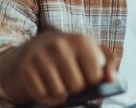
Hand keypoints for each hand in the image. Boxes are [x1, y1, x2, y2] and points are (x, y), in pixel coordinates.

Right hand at [0, 30, 115, 105]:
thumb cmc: (69, 54)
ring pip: (59, 93)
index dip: (92, 81)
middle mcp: (60, 45)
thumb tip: (111, 78)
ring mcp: (40, 56)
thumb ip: (107, 62)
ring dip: (60, 93)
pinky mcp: (25, 68)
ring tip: (57, 80)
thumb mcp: (91, 51)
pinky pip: (41, 95)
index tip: (87, 74)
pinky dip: (44, 96)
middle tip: (69, 78)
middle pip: (77, 86)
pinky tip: (44, 84)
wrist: (34, 48)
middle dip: (75, 88)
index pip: (95, 77)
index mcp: (80, 41)